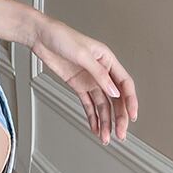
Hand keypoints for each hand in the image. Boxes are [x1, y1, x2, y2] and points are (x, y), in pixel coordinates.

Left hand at [28, 14, 137, 144]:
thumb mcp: (82, 54)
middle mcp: (100, 71)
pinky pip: (88, 104)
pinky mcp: (77, 85)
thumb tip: (114, 93)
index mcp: (107, 59)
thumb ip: (99, 74)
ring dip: (105, 121)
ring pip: (102, 104)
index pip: (125, 83)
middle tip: (120, 133)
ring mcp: (89, 79)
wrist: (40, 36)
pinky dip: (92, 116)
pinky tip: (95, 128)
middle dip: (119, 117)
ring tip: (105, 136)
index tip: (133, 116)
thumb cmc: (61, 36)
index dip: (131, 100)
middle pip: (115, 98)